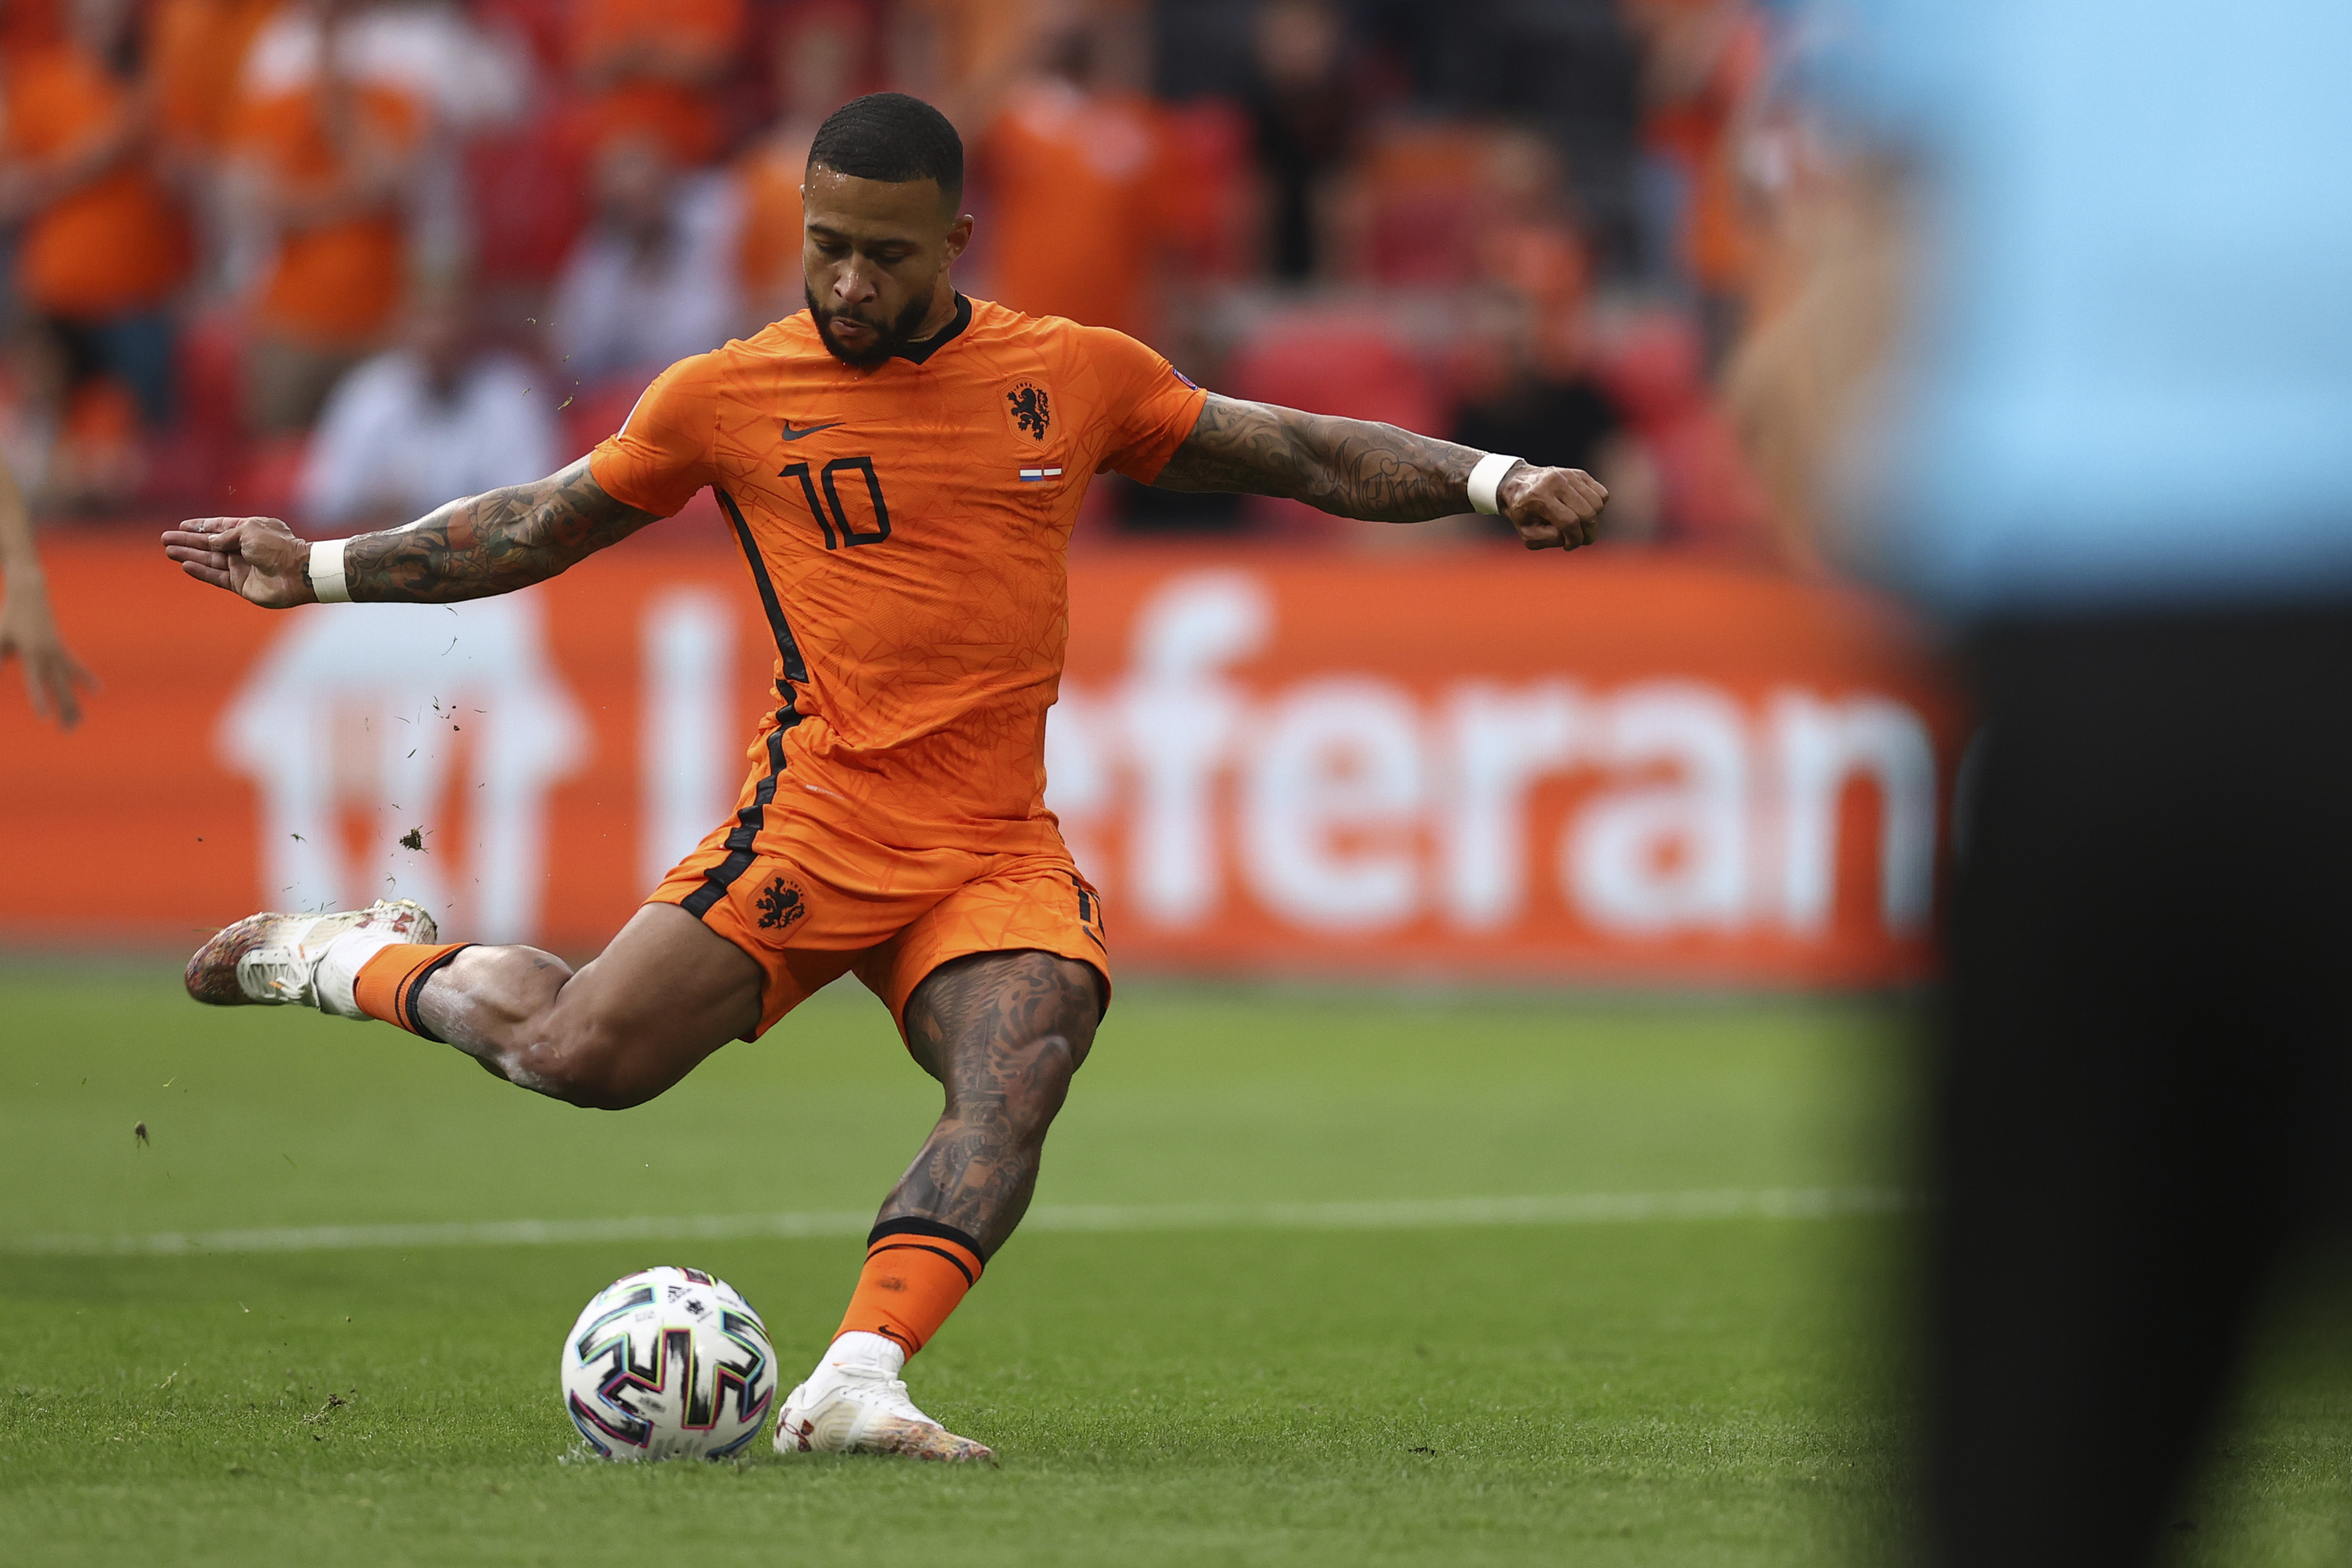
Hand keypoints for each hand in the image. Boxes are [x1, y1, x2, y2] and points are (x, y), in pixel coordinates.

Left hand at [0, 573, 97, 728]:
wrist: (29, 593)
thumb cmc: (9, 616)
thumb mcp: (0, 637)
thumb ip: (0, 656)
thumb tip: (1, 671)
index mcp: (32, 654)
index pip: (36, 683)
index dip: (40, 700)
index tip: (45, 718)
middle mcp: (49, 655)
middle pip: (59, 688)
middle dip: (64, 710)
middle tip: (67, 732)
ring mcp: (58, 652)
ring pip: (69, 683)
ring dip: (74, 703)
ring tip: (79, 723)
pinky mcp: (61, 649)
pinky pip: (76, 667)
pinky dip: (86, 679)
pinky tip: (98, 691)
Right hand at [161, 516, 318, 607]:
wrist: (297, 573)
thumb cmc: (277, 547)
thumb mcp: (249, 531)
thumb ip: (226, 536)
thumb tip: (210, 541)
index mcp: (250, 530)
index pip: (220, 527)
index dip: (201, 526)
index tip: (182, 525)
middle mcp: (245, 548)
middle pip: (210, 544)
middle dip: (188, 541)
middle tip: (165, 539)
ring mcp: (242, 566)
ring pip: (209, 560)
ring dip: (189, 554)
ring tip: (168, 550)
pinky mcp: (241, 584)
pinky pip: (216, 576)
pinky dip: (201, 571)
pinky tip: (185, 565)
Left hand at [1498, 463, 1608, 550]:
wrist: (1517, 483)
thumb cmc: (1522, 512)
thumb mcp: (1526, 533)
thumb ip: (1548, 539)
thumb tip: (1570, 536)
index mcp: (1539, 497)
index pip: (1569, 522)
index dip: (1575, 539)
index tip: (1569, 546)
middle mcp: (1555, 482)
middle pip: (1587, 513)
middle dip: (1588, 533)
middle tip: (1581, 540)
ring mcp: (1569, 475)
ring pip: (1598, 503)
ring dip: (1593, 521)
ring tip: (1580, 526)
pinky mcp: (1579, 473)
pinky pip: (1601, 493)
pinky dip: (1597, 507)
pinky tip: (1582, 511)